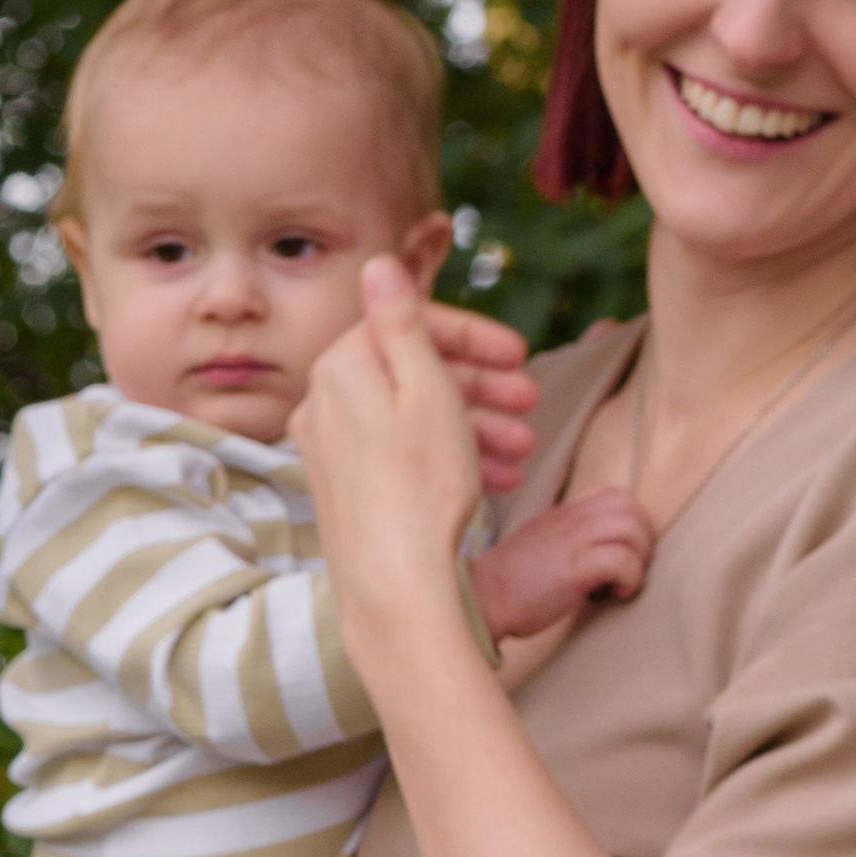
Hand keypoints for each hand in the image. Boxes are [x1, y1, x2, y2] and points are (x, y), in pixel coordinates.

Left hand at [293, 257, 493, 674]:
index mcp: (341, 368)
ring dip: (474, 424)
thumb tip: (378, 263)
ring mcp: (329, 450)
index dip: (472, 336)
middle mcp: (323, 404)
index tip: (521, 354)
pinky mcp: (343, 491)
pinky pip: (400, 455)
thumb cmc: (420, 489)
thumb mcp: (426, 388)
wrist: (396, 593)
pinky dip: (447, 456)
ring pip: (412, 418)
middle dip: (479, 383)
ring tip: (523, 450)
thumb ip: (403, 321)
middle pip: (411, 373)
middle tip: (532, 400)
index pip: (410, 326)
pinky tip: (495, 477)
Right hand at [469, 485, 654, 643]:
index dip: (631, 518)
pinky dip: (631, 577)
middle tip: (634, 565)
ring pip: (632, 528)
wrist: (481, 598)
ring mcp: (573, 540)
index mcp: (562, 513)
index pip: (612, 494)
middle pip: (630, 506)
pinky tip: (619, 592)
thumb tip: (596, 553)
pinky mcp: (576, 568)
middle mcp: (570, 519)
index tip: (626, 547)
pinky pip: (623, 559)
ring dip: (640, 556)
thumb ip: (567, 538)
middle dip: (643, 536)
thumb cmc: (508, 583)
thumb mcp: (539, 544)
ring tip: (627, 579)